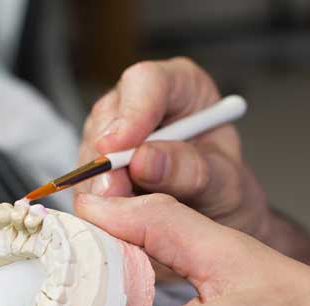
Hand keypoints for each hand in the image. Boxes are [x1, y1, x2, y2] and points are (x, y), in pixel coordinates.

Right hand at [77, 58, 269, 242]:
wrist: (215, 219)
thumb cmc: (225, 189)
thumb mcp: (224, 182)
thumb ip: (190, 169)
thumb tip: (143, 160)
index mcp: (182, 87)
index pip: (148, 81)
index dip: (132, 112)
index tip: (119, 146)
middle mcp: (142, 103)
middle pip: (108, 115)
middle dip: (108, 158)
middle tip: (113, 193)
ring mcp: (114, 132)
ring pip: (89, 149)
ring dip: (100, 184)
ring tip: (120, 212)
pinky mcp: (98, 164)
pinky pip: (85, 178)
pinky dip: (95, 200)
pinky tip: (112, 216)